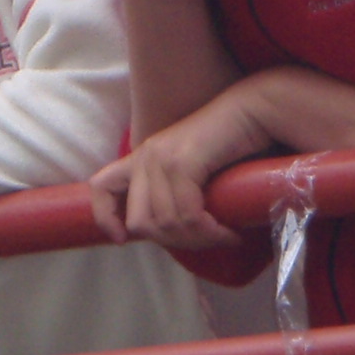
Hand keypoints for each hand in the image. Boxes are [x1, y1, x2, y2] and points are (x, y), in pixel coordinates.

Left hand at [91, 102, 261, 249]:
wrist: (253, 112)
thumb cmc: (230, 143)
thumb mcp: (191, 170)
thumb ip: (173, 192)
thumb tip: (170, 233)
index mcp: (142, 157)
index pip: (101, 188)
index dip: (105, 218)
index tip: (123, 239)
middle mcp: (145, 156)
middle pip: (139, 222)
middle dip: (173, 241)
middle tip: (204, 241)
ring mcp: (161, 159)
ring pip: (165, 224)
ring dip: (197, 239)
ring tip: (222, 237)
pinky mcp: (182, 163)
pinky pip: (187, 214)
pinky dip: (209, 231)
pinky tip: (228, 232)